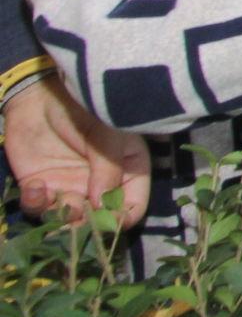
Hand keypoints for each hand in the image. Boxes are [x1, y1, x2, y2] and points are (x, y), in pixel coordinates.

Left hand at [5, 76, 148, 226]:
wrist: (42, 93)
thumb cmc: (85, 106)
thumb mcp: (106, 131)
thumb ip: (108, 166)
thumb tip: (101, 204)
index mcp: (128, 171)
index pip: (133, 207)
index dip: (121, 218)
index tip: (105, 218)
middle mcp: (101, 186)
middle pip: (99, 221)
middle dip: (85, 223)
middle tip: (72, 211)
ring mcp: (71, 189)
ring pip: (68, 221)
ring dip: (58, 217)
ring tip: (51, 196)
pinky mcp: (42, 188)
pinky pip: (39, 209)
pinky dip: (34, 204)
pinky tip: (34, 188)